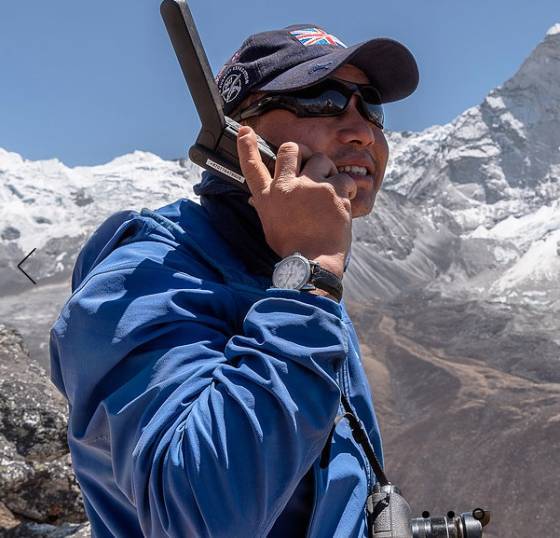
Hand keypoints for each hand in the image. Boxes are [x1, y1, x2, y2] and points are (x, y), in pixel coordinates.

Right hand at [237, 126, 355, 278]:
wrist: (313, 262)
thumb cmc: (292, 247)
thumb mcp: (271, 225)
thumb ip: (268, 206)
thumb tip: (259, 198)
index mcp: (268, 197)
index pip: (252, 165)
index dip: (246, 146)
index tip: (245, 131)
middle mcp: (286, 187)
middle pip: (291, 149)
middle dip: (302, 151)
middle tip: (310, 161)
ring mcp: (311, 187)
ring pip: (321, 159)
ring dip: (327, 170)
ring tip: (329, 187)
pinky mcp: (333, 192)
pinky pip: (343, 178)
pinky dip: (346, 187)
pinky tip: (344, 200)